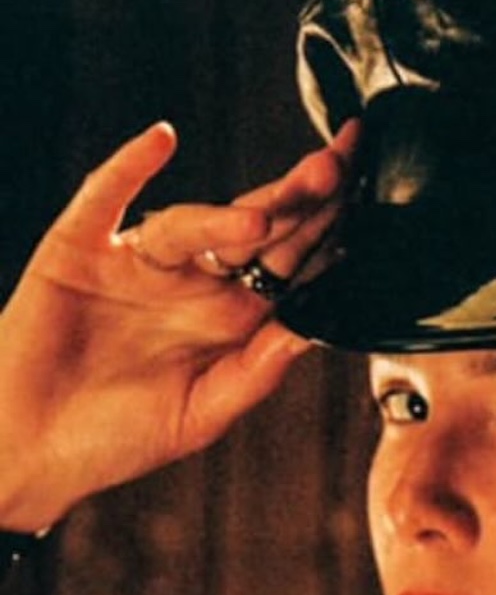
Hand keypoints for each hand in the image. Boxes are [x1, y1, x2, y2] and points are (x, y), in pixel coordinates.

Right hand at [0, 118, 357, 529]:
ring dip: (225, 215)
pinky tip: (160, 142)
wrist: (31, 452)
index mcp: (226, 321)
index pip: (286, 268)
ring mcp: (135, 264)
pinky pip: (103, 201)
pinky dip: (127, 169)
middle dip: (295, 202)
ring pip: (190, 225)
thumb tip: (310, 330)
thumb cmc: (114, 440)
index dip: (324, 236)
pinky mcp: (77, 252)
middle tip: (339, 168)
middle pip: (252, 232)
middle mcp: (188, 284)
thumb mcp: (201, 415)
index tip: (363, 202)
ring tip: (262, 218)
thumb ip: (255, 372)